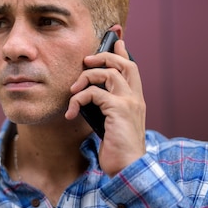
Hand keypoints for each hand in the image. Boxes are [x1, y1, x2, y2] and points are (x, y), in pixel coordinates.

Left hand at [65, 40, 145, 176]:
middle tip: (86, 61)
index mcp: (135, 100)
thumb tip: (86, 97)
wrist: (128, 169)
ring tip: (73, 91)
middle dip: (103, 56)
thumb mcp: (109, 124)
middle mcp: (136, 98)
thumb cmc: (117, 150)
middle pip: (123, 63)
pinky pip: (94, 92)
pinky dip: (78, 99)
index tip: (115, 38)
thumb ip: (104, 108)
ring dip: (86, 78)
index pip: (131, 67)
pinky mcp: (119, 109)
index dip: (122, 51)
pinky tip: (71, 113)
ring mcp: (129, 102)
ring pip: (108, 73)